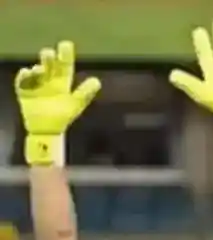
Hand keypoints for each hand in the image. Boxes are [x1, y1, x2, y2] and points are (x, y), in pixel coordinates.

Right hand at [14, 42, 100, 163]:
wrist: (47, 129)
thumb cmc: (62, 116)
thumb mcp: (76, 104)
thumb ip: (85, 93)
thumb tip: (97, 81)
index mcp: (62, 81)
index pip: (64, 65)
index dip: (65, 55)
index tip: (65, 44)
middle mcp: (49, 80)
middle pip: (49, 66)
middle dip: (48, 58)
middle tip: (49, 53)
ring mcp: (35, 84)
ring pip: (36, 71)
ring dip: (37, 68)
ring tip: (40, 69)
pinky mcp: (24, 91)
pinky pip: (22, 81)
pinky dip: (24, 76)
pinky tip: (27, 72)